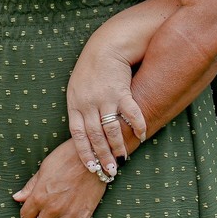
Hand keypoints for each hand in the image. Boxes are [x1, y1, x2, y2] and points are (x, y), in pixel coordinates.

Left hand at [12, 141, 107, 217]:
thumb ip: (30, 186)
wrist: (92, 156)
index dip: (26, 217)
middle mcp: (52, 209)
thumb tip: (17, 198)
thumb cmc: (66, 157)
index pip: (26, 216)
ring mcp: (68, 214)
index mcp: (39, 196)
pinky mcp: (84, 215)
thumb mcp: (44, 168)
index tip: (28, 217)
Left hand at [66, 42, 145, 178]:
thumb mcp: (77, 88)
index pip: (78, 135)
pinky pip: (130, 113)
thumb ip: (80, 109)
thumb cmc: (92, 69)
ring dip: (118, 145)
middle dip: (103, 156)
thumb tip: (83, 134)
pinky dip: (137, 126)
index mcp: (75, 104)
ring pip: (111, 129)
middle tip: (110, 171)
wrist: (106, 46)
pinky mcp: (121, 91)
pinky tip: (141, 135)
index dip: (84, 153)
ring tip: (123, 157)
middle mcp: (88, 103)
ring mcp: (104, 97)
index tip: (92, 168)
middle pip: (95, 136)